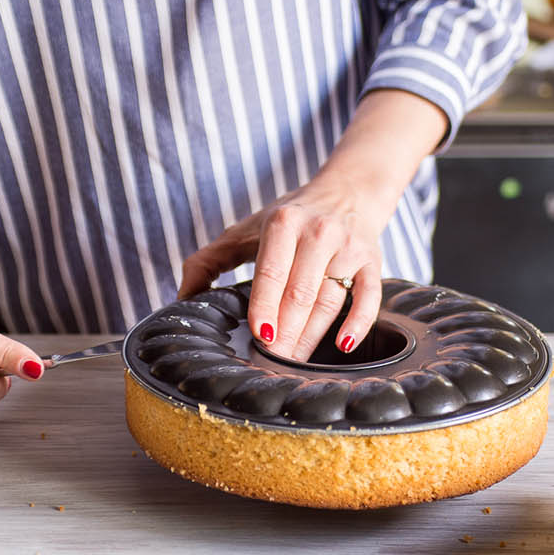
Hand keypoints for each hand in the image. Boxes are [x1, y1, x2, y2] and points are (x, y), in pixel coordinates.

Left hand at [177, 90, 448, 362]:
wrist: (349, 190)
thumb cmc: (290, 218)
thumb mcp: (246, 231)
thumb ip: (209, 261)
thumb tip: (180, 299)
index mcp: (283, 224)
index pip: (272, 271)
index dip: (264, 304)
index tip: (258, 334)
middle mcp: (318, 233)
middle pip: (301, 292)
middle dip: (285, 331)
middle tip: (270, 362)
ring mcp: (348, 248)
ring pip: (330, 300)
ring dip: (311, 336)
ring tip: (292, 364)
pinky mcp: (372, 261)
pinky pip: (369, 296)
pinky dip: (359, 322)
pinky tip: (343, 345)